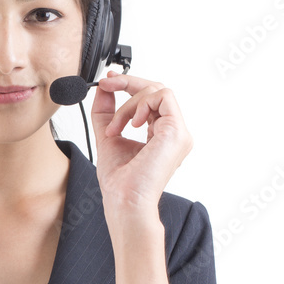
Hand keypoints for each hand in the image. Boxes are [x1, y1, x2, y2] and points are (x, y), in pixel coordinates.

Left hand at [90, 71, 193, 214]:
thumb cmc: (120, 182)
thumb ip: (106, 111)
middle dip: (128, 82)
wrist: (124, 201)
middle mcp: (173, 132)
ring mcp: (179, 133)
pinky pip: (163, 97)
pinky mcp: (177, 132)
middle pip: (157, 89)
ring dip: (129, 103)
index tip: (109, 82)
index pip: (151, 99)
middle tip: (107, 83)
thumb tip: (104, 88)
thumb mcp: (109, 135)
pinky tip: (131, 124)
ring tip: (115, 127)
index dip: (130, 85)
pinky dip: (141, 104)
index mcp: (161, 134)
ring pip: (158, 91)